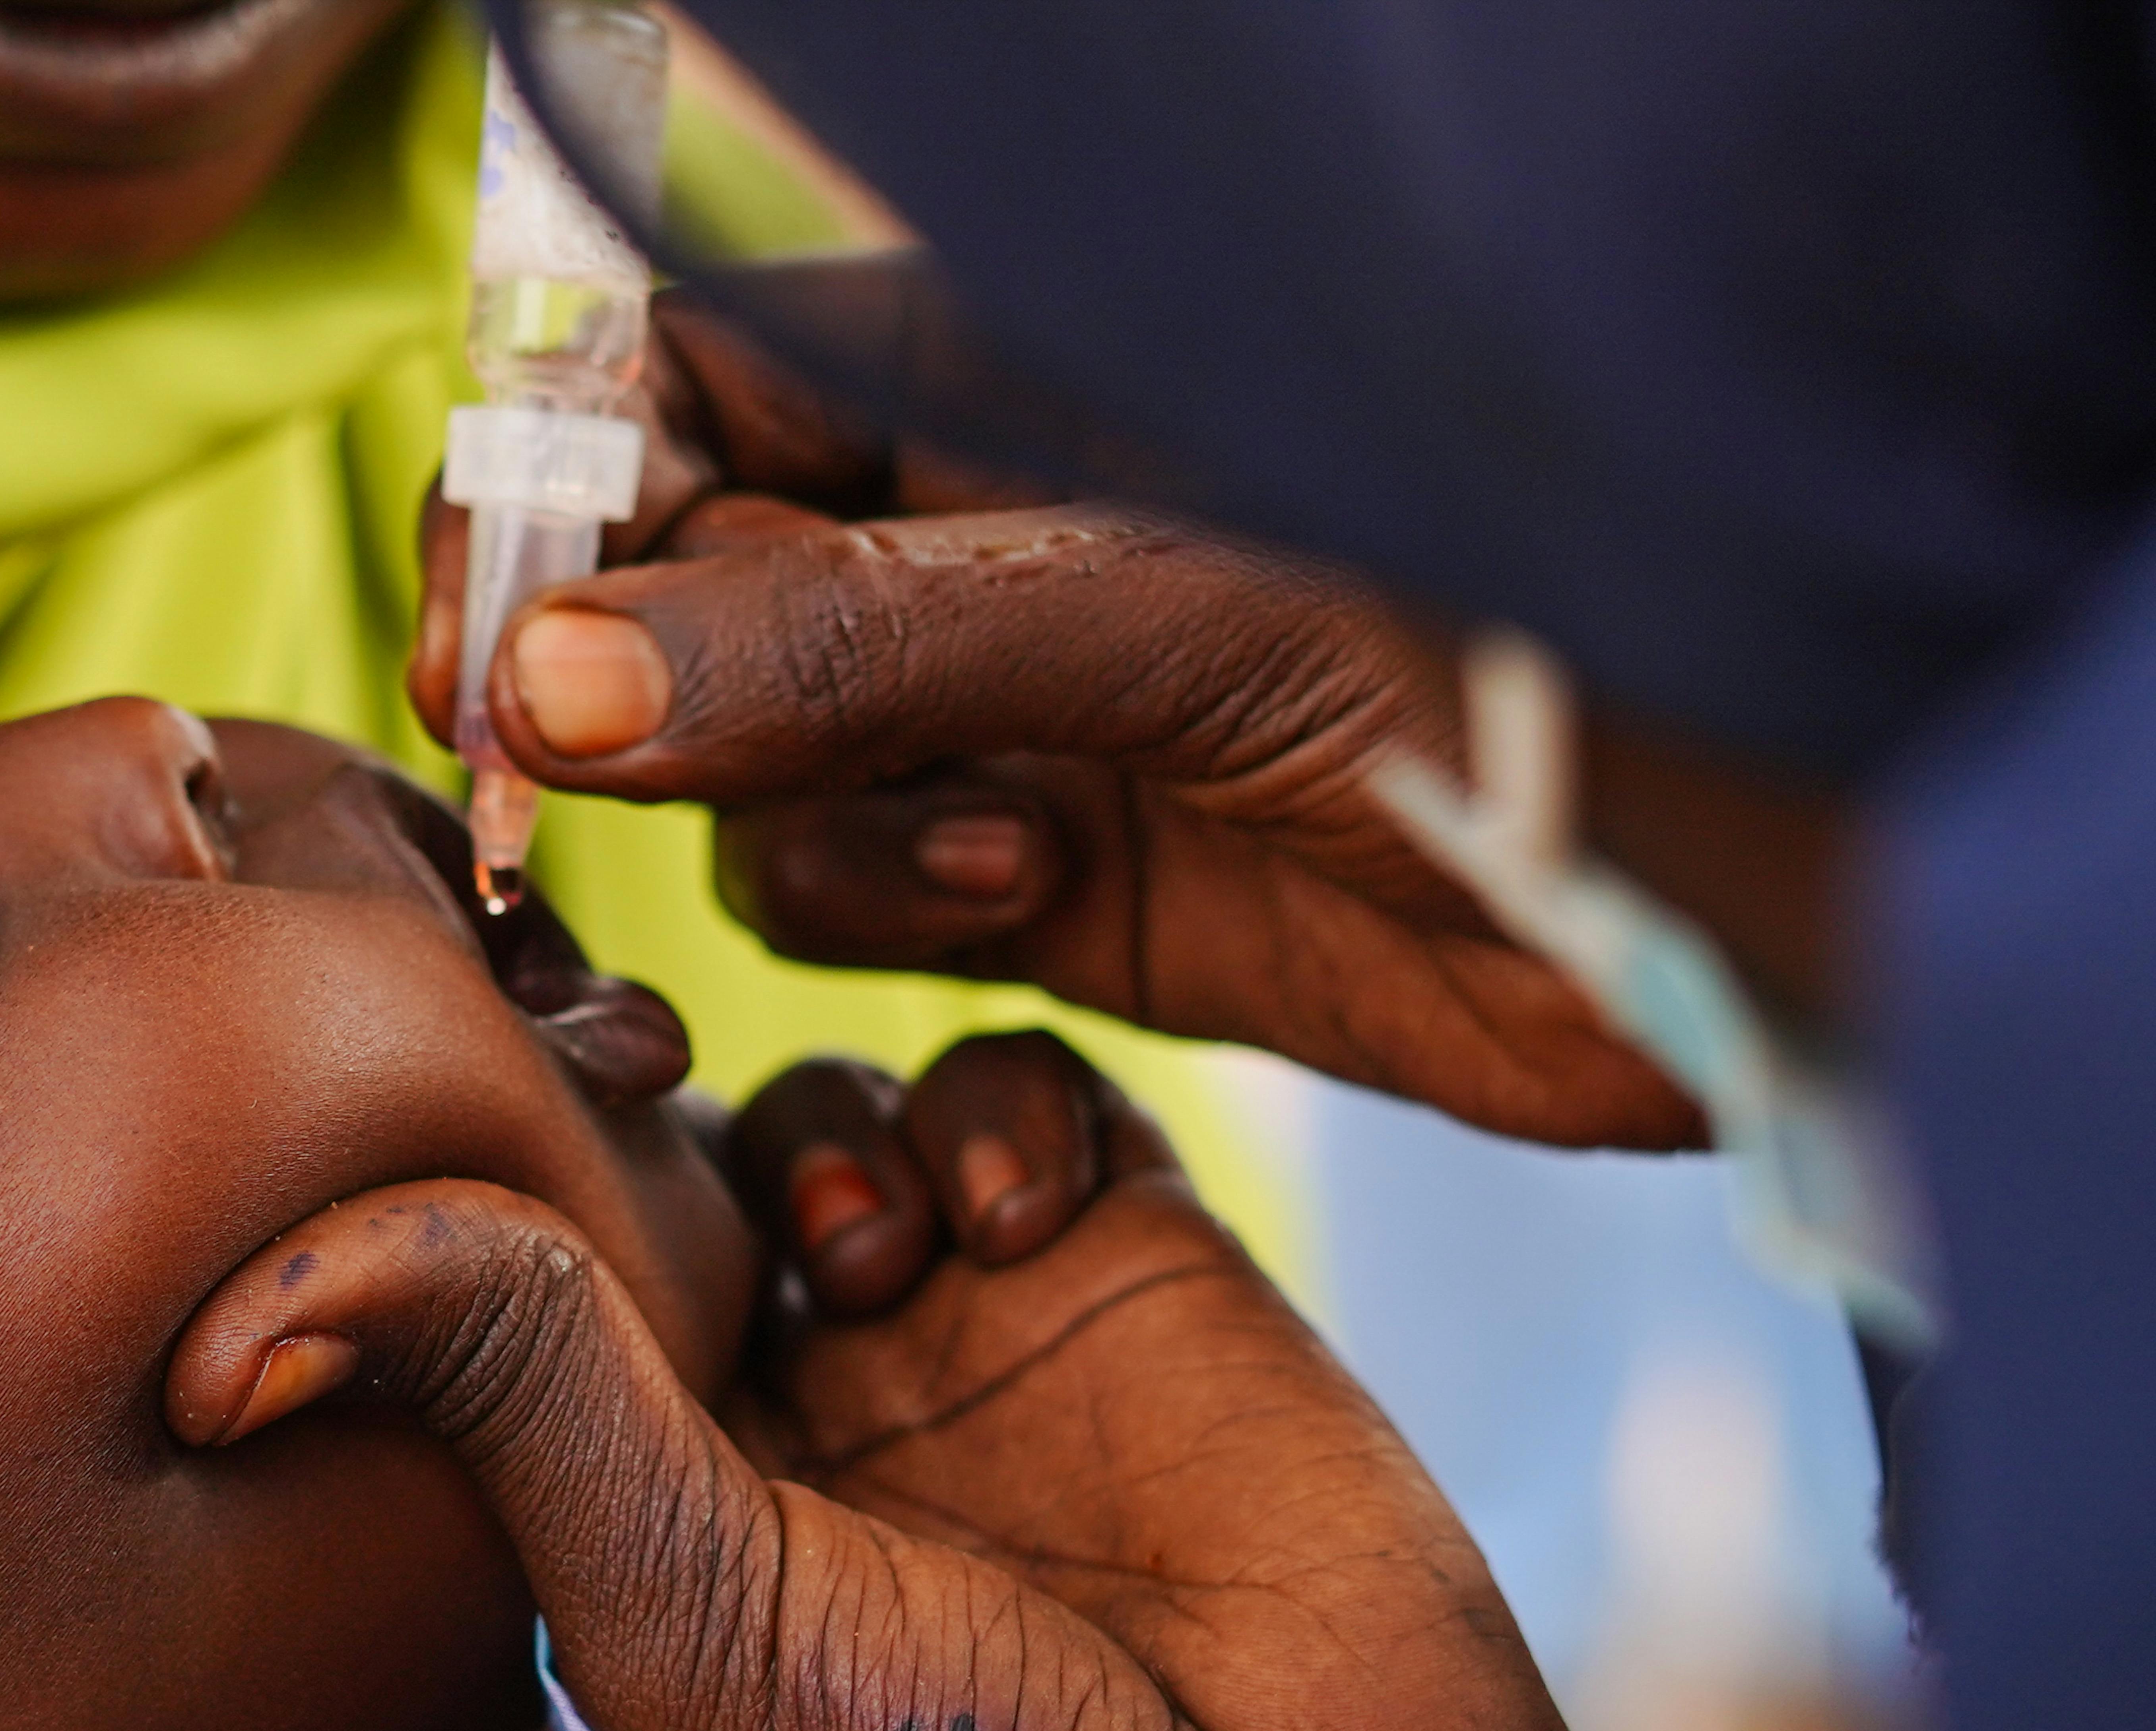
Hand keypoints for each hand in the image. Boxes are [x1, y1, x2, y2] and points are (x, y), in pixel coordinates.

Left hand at [166, 1036, 1619, 1730]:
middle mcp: (788, 1394)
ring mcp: (955, 1322)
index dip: (499, 1148)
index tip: (488, 1069)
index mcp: (647, 1481)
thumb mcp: (675, 1601)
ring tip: (880, 1261)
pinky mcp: (1119, 1264)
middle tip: (684, 1135)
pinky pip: (1017, 1090)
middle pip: (672, 1152)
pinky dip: (999, 1111)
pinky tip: (1016, 1225)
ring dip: (834, 1133)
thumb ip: (508, 1396)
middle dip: (666, 1109)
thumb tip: (243, 1314)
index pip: (524, 1257)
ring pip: (831, 1103)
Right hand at [411, 302, 1696, 1150]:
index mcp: (991, 390)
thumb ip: (844, 643)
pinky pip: (838, 889)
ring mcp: (990, 711)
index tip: (481, 639)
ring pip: (743, 765)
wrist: (1688, 896)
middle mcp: (967, 543)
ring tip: (987, 841)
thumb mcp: (1152, 615)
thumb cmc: (1489, 664)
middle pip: (678, 587)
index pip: (683, 385)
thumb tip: (549, 683)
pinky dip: (882, 907)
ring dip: (803, 819)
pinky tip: (1030, 892)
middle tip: (567, 771)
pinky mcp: (1028, 876)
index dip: (556, 495)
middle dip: (627, 684)